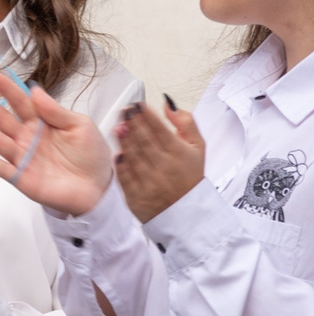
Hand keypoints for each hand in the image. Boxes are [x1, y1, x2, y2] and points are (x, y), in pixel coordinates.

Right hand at [0, 70, 111, 215]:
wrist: (99, 189)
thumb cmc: (91, 155)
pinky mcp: (21, 178)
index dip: (5, 87)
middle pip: (0, 116)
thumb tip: (34, 89)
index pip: (20, 101)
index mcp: (41, 122)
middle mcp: (26, 137)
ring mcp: (22, 157)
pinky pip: (1, 168)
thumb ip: (56, 111)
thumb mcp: (81, 127)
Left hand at [117, 101, 206, 222]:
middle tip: (125, 111)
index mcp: (180, 154)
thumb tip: (167, 104)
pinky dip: (120, 163)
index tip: (137, 104)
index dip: (146, 114)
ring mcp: (150, 182)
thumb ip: (186, 122)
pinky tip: (118, 151)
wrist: (188, 211)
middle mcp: (165, 168)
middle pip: (144, 140)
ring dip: (124, 139)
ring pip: (133, 156)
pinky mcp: (137, 195)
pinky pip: (125, 175)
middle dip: (132, 122)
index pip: (159, 129)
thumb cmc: (190, 175)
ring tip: (119, 126)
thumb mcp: (198, 147)